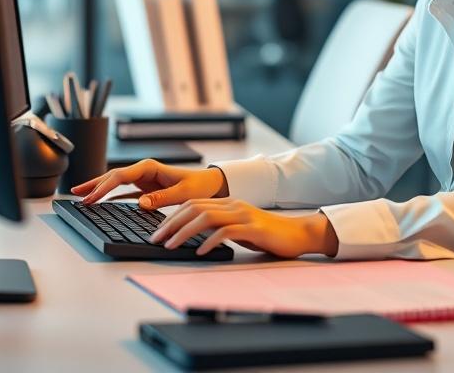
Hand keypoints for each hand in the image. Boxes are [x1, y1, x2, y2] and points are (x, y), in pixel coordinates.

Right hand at [69, 160, 228, 208]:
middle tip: (74, 195)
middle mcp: (143, 170)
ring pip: (114, 182)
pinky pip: (122, 191)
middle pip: (112, 176)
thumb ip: (162, 198)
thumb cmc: (198, 186)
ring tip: (79, 196)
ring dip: (98, 189)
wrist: (209, 184)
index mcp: (149, 167)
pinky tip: (98, 201)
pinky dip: (110, 195)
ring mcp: (142, 179)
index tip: (90, 199)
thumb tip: (140, 203)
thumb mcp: (183, 194)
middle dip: (93, 185)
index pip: (120, 176)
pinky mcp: (145, 188)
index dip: (103, 187)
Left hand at [149, 198, 338, 257]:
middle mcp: (232, 204)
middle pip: (194, 208)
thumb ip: (219, 228)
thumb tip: (194, 236)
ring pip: (205, 218)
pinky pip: (226, 232)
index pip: (192, 204)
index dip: (172, 216)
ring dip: (184, 232)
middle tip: (156, 238)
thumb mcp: (238, 228)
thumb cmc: (266, 234)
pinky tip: (200, 250)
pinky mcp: (252, 228)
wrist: (297, 234)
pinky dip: (209, 241)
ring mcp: (243, 214)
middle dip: (171, 223)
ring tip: (170, 245)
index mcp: (227, 202)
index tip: (158, 231)